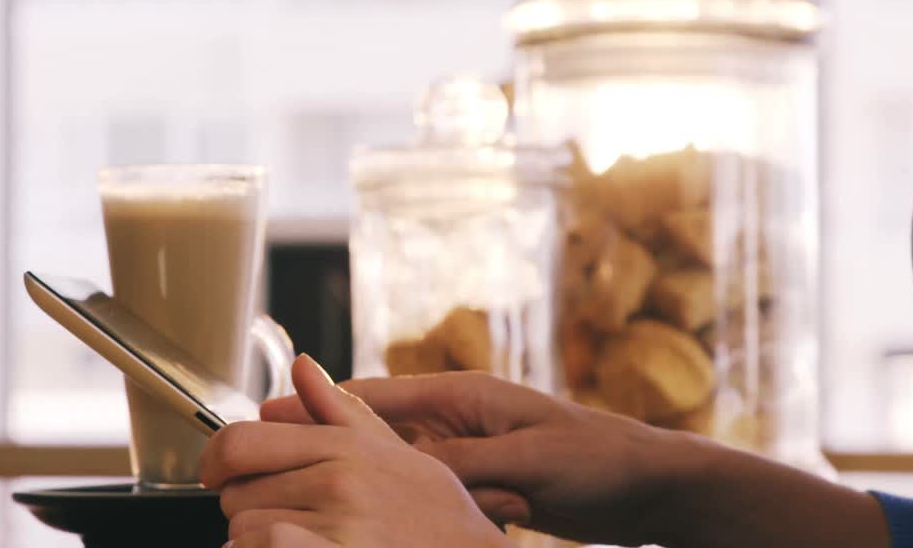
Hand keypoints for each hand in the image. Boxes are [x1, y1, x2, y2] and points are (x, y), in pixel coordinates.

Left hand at [199, 354, 511, 547]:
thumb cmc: (434, 509)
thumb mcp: (392, 447)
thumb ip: (339, 408)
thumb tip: (302, 366)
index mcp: (345, 445)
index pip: (241, 441)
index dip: (213, 460)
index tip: (216, 474)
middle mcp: (337, 480)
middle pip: (236, 493)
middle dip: (246, 506)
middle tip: (279, 513)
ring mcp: (337, 524)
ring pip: (243, 531)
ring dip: (254, 541)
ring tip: (295, 538)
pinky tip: (287, 547)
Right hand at [262, 370, 687, 546]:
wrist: (646, 484)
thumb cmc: (597, 459)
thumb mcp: (526, 461)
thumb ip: (461, 466)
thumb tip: (395, 470)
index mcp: (466, 397)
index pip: (379, 396)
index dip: (323, 403)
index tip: (272, 410)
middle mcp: (460, 420)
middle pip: (375, 428)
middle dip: (325, 438)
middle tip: (266, 452)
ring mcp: (469, 451)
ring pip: (394, 462)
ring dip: (356, 471)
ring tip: (298, 487)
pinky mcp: (483, 482)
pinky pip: (425, 489)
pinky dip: (396, 499)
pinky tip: (366, 516)